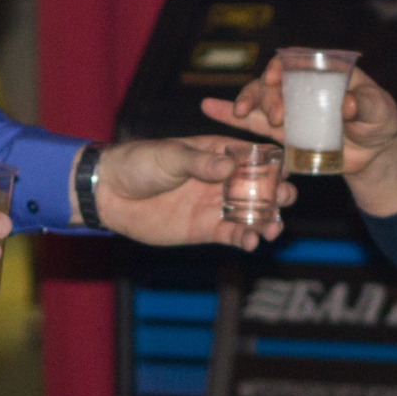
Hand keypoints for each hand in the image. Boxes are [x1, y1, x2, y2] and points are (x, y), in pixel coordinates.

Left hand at [96, 136, 294, 249]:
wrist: (110, 193)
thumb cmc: (139, 162)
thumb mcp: (170, 156)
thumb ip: (199, 162)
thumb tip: (229, 165)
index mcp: (220, 152)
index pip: (255, 156)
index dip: (275, 163)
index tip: (287, 172)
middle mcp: (225, 179)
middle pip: (262, 186)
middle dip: (279, 193)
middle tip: (284, 200)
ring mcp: (217, 204)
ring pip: (253, 213)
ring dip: (268, 220)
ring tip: (273, 228)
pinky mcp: (207, 229)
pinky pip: (233, 234)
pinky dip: (245, 239)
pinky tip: (252, 242)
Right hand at [203, 60, 396, 217]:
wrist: (375, 153)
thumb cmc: (380, 122)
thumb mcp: (381, 112)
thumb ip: (367, 106)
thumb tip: (348, 106)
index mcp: (324, 71)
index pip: (296, 59)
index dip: (281, 65)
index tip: (274, 79)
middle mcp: (301, 84)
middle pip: (273, 80)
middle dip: (266, 94)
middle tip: (274, 117)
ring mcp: (289, 107)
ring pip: (259, 97)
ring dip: (247, 103)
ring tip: (241, 114)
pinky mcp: (282, 131)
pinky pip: (253, 122)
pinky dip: (231, 114)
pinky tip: (210, 108)